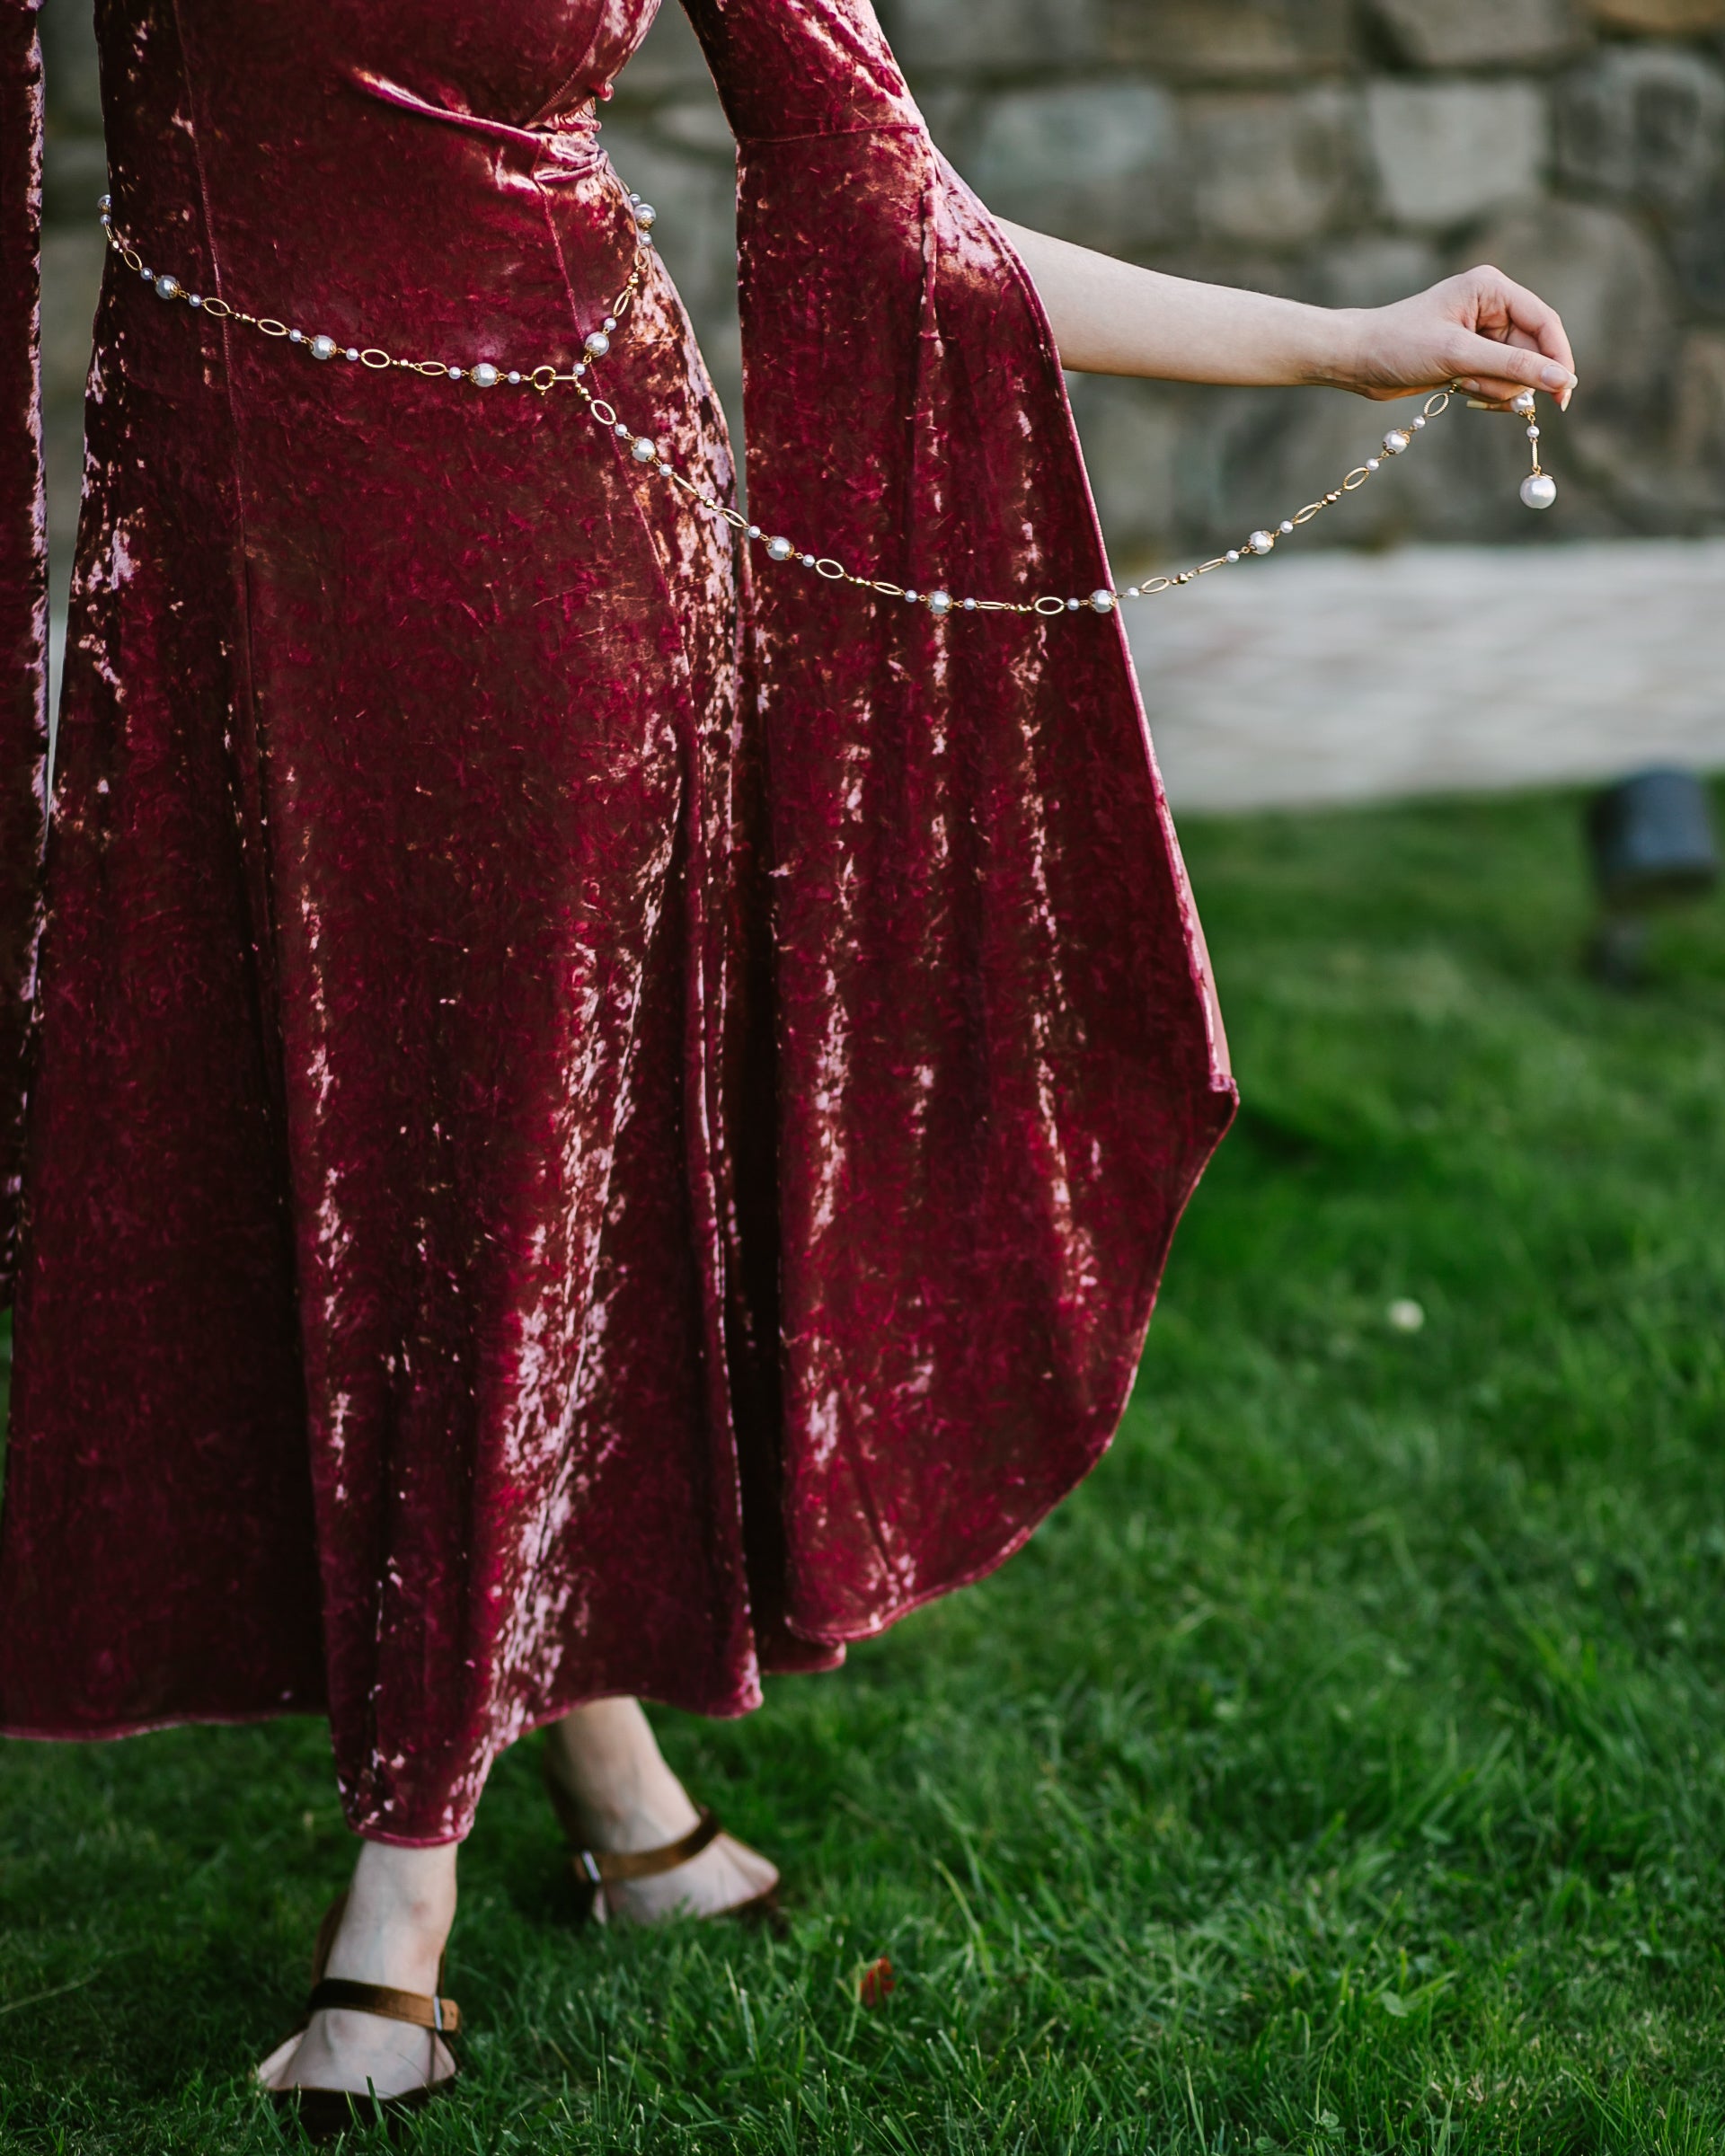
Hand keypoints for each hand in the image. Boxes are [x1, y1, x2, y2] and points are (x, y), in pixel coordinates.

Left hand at [1337, 264, 1576, 410]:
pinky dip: (1484, 392)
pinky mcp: (1470, 356)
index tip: (1564, 392)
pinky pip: (1496, 380)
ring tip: (1458, 383)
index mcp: (1493, 289)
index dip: (1558, 358)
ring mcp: (1482, 333)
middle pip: (1531, 351)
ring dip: (1492, 387)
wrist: (1356, 360)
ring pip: (1514, 372)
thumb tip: (1560, 380)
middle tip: (1477, 386)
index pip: (1545, 322)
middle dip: (1511, 378)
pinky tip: (1458, 390)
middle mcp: (1492, 307)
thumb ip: (1513, 366)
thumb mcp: (1459, 355)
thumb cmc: (1400, 345)